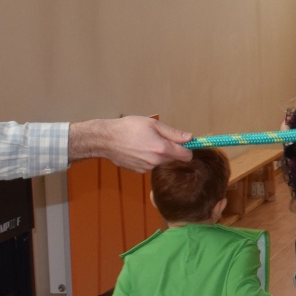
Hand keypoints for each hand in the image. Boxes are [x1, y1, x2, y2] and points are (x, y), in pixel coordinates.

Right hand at [71, 117, 192, 170]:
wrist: (105, 140)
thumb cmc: (128, 128)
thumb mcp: (153, 124)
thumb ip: (173, 133)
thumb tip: (190, 138)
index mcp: (161, 149)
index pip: (186, 156)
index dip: (187, 149)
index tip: (183, 143)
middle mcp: (155, 161)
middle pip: (174, 159)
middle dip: (171, 150)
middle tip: (158, 137)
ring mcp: (146, 168)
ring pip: (161, 161)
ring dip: (158, 154)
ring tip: (144, 142)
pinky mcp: (139, 171)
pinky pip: (150, 164)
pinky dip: (148, 158)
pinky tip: (137, 149)